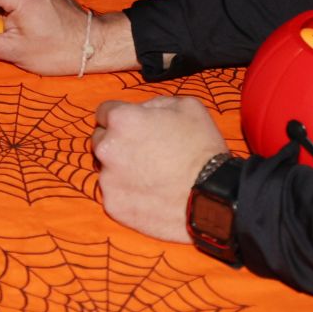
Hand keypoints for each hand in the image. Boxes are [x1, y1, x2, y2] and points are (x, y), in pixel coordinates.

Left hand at [91, 96, 227, 243]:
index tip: (132, 127)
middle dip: (116, 142)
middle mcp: (108, 149)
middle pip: (100, 140)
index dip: (119, 117)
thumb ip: (154, 104)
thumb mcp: (186, 106)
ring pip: (106, 169)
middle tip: (142, 151)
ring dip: (121, 169)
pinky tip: (149, 194)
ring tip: (150, 176)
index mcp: (122, 120)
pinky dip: (127, 193)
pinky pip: (114, 194)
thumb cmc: (202, 148)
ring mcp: (108, 180)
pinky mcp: (113, 206)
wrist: (212, 197)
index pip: (103, 112)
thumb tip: (141, 111)